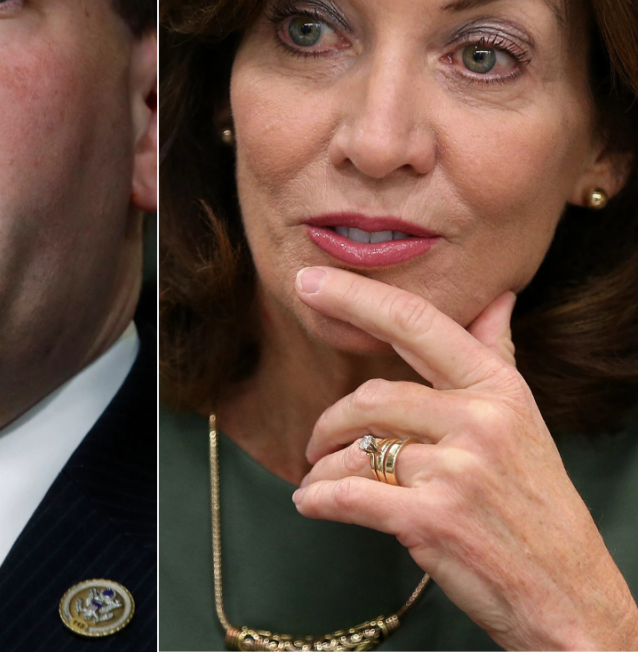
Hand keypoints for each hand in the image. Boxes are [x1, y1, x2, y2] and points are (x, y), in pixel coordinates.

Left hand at [292, 265, 637, 650]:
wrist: (572, 598)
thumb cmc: (540, 506)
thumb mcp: (526, 421)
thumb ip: (498, 356)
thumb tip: (497, 298)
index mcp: (498, 388)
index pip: (416, 322)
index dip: (355, 297)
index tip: (309, 283)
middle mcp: (479, 420)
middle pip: (372, 395)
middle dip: (332, 421)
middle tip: (318, 441)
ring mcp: (457, 471)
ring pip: (358, 448)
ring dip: (325, 466)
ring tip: (317, 478)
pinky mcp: (433, 521)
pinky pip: (352, 496)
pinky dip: (319, 500)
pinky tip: (310, 503)